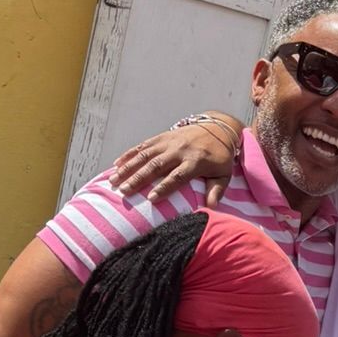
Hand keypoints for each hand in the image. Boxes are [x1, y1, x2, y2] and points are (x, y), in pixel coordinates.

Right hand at [111, 117, 242, 204]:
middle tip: (124, 192)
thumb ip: (217, 190)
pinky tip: (116, 164)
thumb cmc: (219, 157)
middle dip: (139, 179)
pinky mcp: (162, 136)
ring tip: (114, 180)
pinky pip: (143, 145)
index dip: (164, 187)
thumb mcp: (223, 175)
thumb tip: (211, 208)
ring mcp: (169, 142)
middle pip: (156, 165)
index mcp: (195, 161)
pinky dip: (129, 154)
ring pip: (145, 155)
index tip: (151, 199)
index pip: (178, 176)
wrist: (217, 128)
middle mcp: (180, 150)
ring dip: (128, 167)